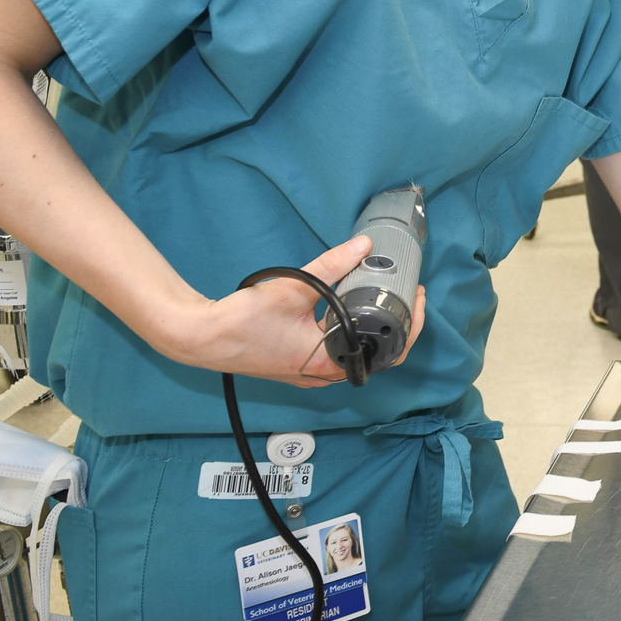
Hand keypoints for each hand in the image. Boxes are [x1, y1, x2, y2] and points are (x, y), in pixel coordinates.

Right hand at [169, 234, 428, 387]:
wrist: (202, 337)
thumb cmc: (244, 321)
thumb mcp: (294, 287)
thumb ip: (332, 265)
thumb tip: (365, 246)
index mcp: (330, 363)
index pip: (389, 352)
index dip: (411, 326)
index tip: (418, 299)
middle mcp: (324, 374)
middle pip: (377, 352)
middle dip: (397, 322)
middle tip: (409, 293)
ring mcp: (311, 372)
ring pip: (356, 350)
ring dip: (372, 325)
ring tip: (386, 296)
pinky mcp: (299, 365)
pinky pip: (336, 349)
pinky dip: (350, 329)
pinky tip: (351, 307)